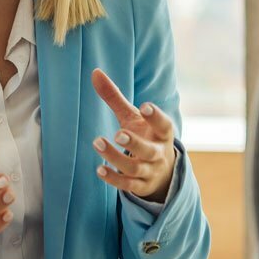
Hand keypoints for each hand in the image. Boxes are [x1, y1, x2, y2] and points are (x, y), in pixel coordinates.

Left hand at [91, 68, 175, 202]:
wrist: (162, 171)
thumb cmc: (145, 135)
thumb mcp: (132, 117)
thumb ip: (115, 97)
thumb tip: (94, 72)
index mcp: (162, 133)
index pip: (163, 125)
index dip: (156, 116)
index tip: (145, 106)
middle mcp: (159, 153)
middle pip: (148, 150)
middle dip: (134, 143)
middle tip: (118, 134)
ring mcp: (150, 171)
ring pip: (135, 168)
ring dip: (116, 158)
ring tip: (98, 142)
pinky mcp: (140, 186)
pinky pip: (128, 185)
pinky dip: (114, 178)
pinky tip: (99, 169)